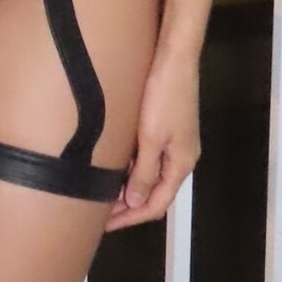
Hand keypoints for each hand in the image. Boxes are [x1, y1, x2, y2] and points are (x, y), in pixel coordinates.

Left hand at [105, 49, 199, 230]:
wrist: (175, 57)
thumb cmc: (163, 96)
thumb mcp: (151, 137)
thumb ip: (143, 171)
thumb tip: (136, 202)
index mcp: (181, 164)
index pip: (156, 204)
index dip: (131, 217)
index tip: (106, 225)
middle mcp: (181, 157)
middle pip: (155, 192)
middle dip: (129, 206)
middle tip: (100, 212)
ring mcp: (176, 141)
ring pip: (152, 175)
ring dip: (130, 187)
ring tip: (104, 193)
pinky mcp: (168, 126)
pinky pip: (151, 158)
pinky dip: (134, 168)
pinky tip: (117, 166)